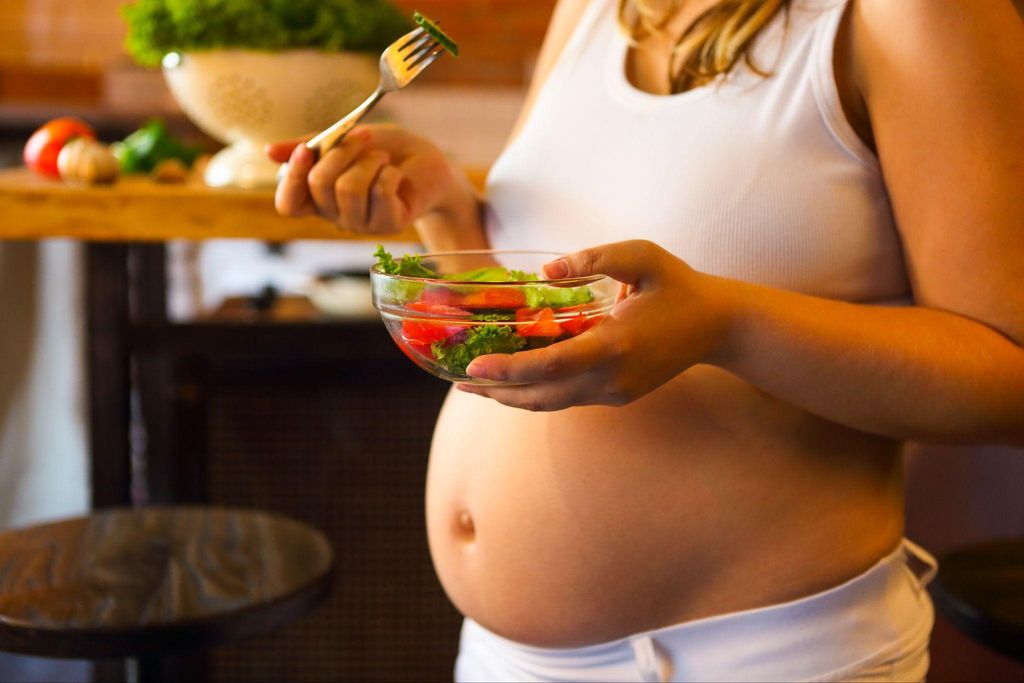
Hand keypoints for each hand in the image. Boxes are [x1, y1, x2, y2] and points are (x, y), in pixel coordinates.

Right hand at [268, 124, 463, 233]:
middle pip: (318, 186)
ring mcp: (362, 224)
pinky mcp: (388, 224)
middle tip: (363, 139)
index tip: (308, 149)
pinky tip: (397, 174)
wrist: (427, 162)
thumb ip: (310, 146)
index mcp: (319, 198)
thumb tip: (269, 151)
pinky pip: (379, 192)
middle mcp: (336, 216)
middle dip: (341, 152)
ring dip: (368, 161)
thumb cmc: (384, 150)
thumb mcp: (344, 140)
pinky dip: (388, 172)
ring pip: (348, 189)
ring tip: (382, 158)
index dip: (292, 179)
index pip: (288, 205)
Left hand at [457, 240, 737, 410]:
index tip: (473, 368)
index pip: (549, 366)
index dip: (507, 370)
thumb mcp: (642, 255)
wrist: (719, 326)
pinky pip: (567, 398)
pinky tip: (515, 380)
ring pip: (551, 403)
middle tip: (459, 379)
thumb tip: (546, 275)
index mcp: (614, 345)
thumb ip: (594, 258)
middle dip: (497, 391)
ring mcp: (614, 392)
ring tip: (478, 385)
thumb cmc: (679, 285)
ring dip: (512, 397)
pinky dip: (536, 392)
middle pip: (541, 395)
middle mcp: (611, 378)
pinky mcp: (617, 395)